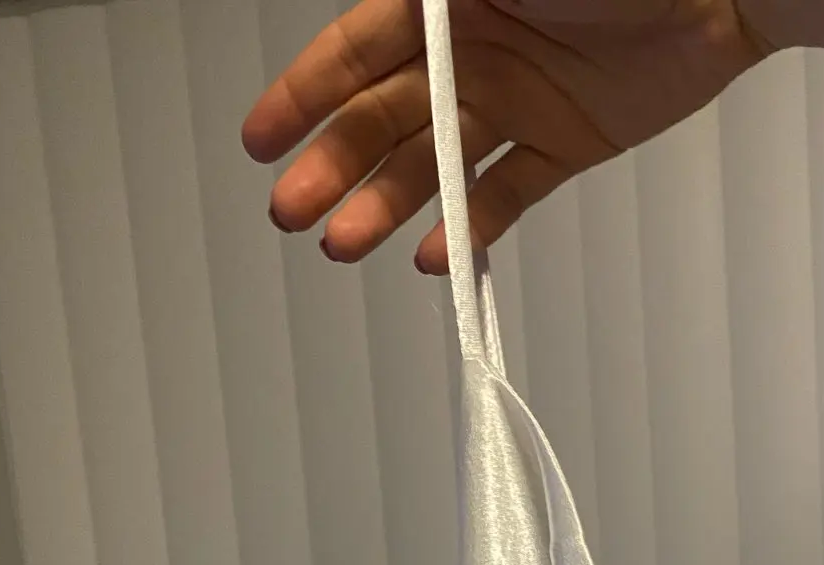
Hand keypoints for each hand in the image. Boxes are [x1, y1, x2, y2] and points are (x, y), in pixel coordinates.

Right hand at [241, 0, 772, 273]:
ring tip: (344, 246)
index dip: (303, 96)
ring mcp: (514, 100)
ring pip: (433, 164)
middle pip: (384, 116)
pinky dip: (468, 227)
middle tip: (292, 212)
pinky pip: (504, 194)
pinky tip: (432, 256)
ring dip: (386, 205)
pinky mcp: (563, 144)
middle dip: (333, 165)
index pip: (355, 51)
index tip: (260, 140)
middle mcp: (470, 48)